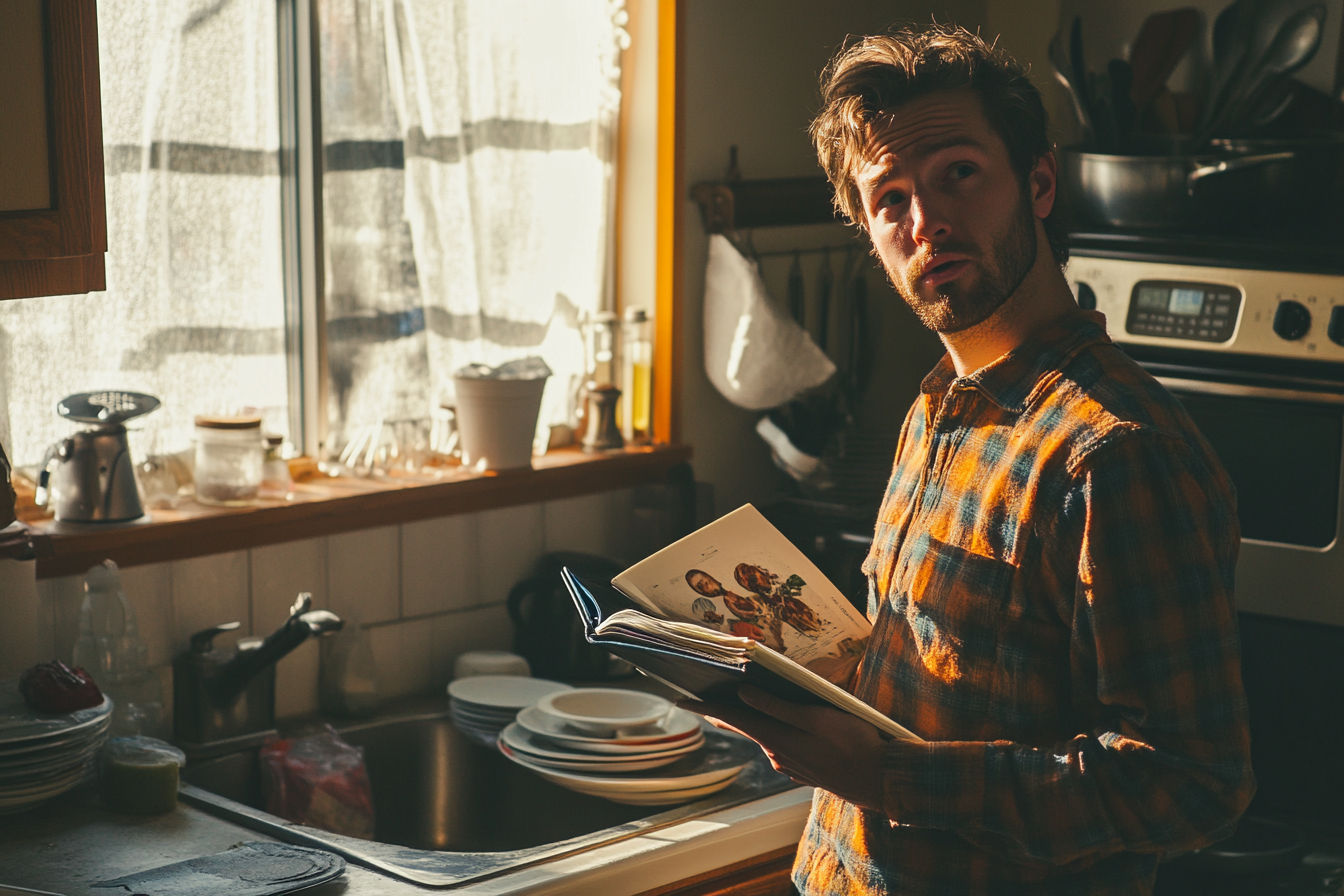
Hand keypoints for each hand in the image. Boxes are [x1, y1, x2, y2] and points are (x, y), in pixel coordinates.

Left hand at [680, 685, 886, 811]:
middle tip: (702, 697)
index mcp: (777, 738)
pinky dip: (773, 733)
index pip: (733, 718)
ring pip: (764, 736)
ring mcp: (789, 765)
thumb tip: (743, 693)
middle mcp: (776, 755)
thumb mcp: (818, 717)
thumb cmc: (854, 743)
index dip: (707, 707)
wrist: (880, 781)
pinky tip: (778, 725)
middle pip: (745, 726)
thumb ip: (778, 707)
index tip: (682, 700)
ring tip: (737, 703)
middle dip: (723, 711)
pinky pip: (780, 746)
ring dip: (751, 721)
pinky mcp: (802, 770)